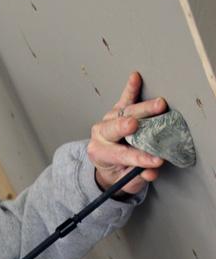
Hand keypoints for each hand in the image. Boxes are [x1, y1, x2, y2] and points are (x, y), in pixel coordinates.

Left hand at [87, 71, 165, 194]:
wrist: (107, 165)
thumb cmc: (118, 172)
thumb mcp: (125, 180)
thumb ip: (137, 177)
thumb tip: (151, 173)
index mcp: (99, 153)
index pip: (120, 155)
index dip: (139, 158)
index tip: (156, 161)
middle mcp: (100, 135)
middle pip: (117, 128)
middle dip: (130, 127)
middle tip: (138, 125)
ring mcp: (108, 120)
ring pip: (125, 112)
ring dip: (143, 108)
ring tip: (160, 105)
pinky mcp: (116, 111)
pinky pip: (124, 99)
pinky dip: (131, 88)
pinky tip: (135, 77)